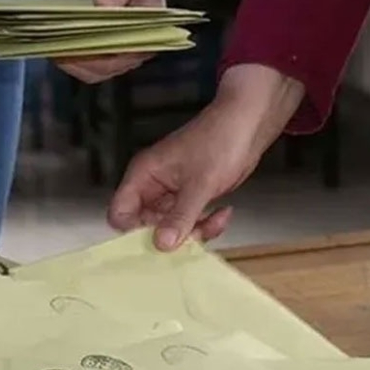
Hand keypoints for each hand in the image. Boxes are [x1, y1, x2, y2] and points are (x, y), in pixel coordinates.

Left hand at [57, 0, 169, 82]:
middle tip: (55, 47)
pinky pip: (85, 63)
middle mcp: (134, 53)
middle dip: (77, 60)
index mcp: (149, 37)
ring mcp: (118, 56)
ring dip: (70, 61)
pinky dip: (68, 57)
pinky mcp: (104, 53)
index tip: (75, 48)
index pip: (122, 57)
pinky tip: (53, 45)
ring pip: (91, 71)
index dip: (97, 57)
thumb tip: (101, 5)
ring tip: (50, 46)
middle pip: (103, 69)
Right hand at [108, 64, 306, 249]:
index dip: (132, 231)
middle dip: (170, 235)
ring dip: (193, 232)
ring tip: (215, 221)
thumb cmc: (220, 141)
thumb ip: (180, 216)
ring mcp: (171, 193)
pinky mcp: (190, 197)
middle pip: (145, 225)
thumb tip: (161, 245)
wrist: (249, 124)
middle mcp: (152, 186)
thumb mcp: (200, 184)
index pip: (120, 212)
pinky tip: (223, 212)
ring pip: (170, 227)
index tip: (157, 241)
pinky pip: (189, 221)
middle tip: (194, 235)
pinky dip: (205, 224)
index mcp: (143, 175)